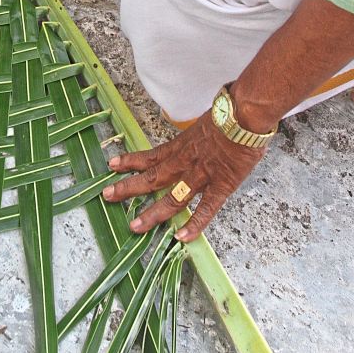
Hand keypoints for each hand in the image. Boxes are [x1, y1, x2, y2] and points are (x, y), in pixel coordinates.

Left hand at [102, 112, 265, 242]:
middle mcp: (185, 162)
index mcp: (182, 146)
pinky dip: (194, 224)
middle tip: (108, 195)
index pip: (151, 155)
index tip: (112, 165)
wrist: (245, 116)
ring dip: (153, 213)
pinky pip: (205, 209)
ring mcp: (201, 175)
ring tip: (135, 226)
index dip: (131, 161)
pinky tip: (181, 237)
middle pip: (152, 177)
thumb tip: (195, 142)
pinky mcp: (221, 186)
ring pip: (172, 198)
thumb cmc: (229, 115)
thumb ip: (196, 138)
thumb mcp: (204, 124)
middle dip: (128, 187)